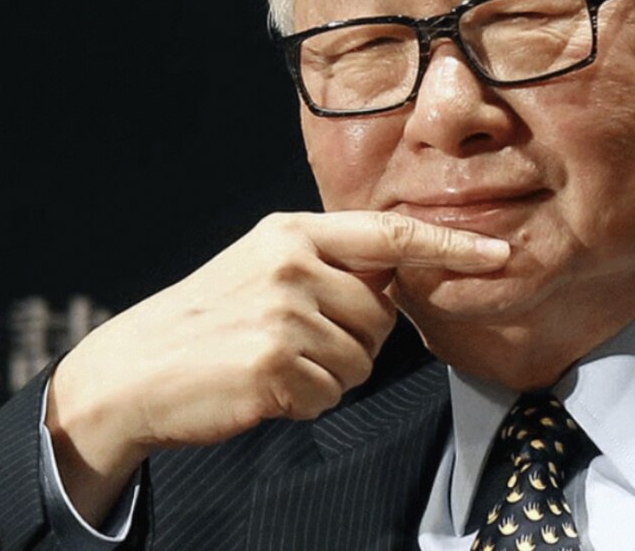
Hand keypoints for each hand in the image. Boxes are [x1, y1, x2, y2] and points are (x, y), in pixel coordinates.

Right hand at [45, 210, 509, 525]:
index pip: (391, 234)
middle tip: (292, 340)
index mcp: (295, 232)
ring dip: (327, 374)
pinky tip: (263, 387)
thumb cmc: (211, 319)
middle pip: (381, 316)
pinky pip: (330, 395)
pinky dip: (303, 402)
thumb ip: (330, 264)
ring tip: (273, 361)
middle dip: (352, 340)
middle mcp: (294, 263)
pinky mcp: (276, 363)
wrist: (133, 370)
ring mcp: (284, 313)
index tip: (501, 253)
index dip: (450, 245)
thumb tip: (398, 283)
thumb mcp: (266, 266)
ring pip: (361, 360)